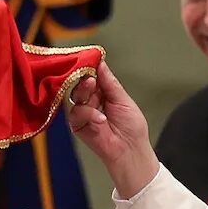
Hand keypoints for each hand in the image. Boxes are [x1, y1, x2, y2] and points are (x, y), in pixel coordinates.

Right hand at [65, 64, 160, 197]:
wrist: (130, 150)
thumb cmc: (131, 127)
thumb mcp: (123, 99)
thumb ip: (109, 82)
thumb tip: (100, 62)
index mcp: (104, 92)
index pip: (93, 75)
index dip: (90, 67)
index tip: (88, 58)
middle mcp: (92, 100)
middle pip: (81, 83)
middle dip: (84, 79)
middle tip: (89, 78)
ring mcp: (84, 112)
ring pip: (76, 96)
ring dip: (85, 93)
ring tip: (95, 96)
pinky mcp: (77, 125)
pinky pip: (76, 113)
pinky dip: (88, 114)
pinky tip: (100, 119)